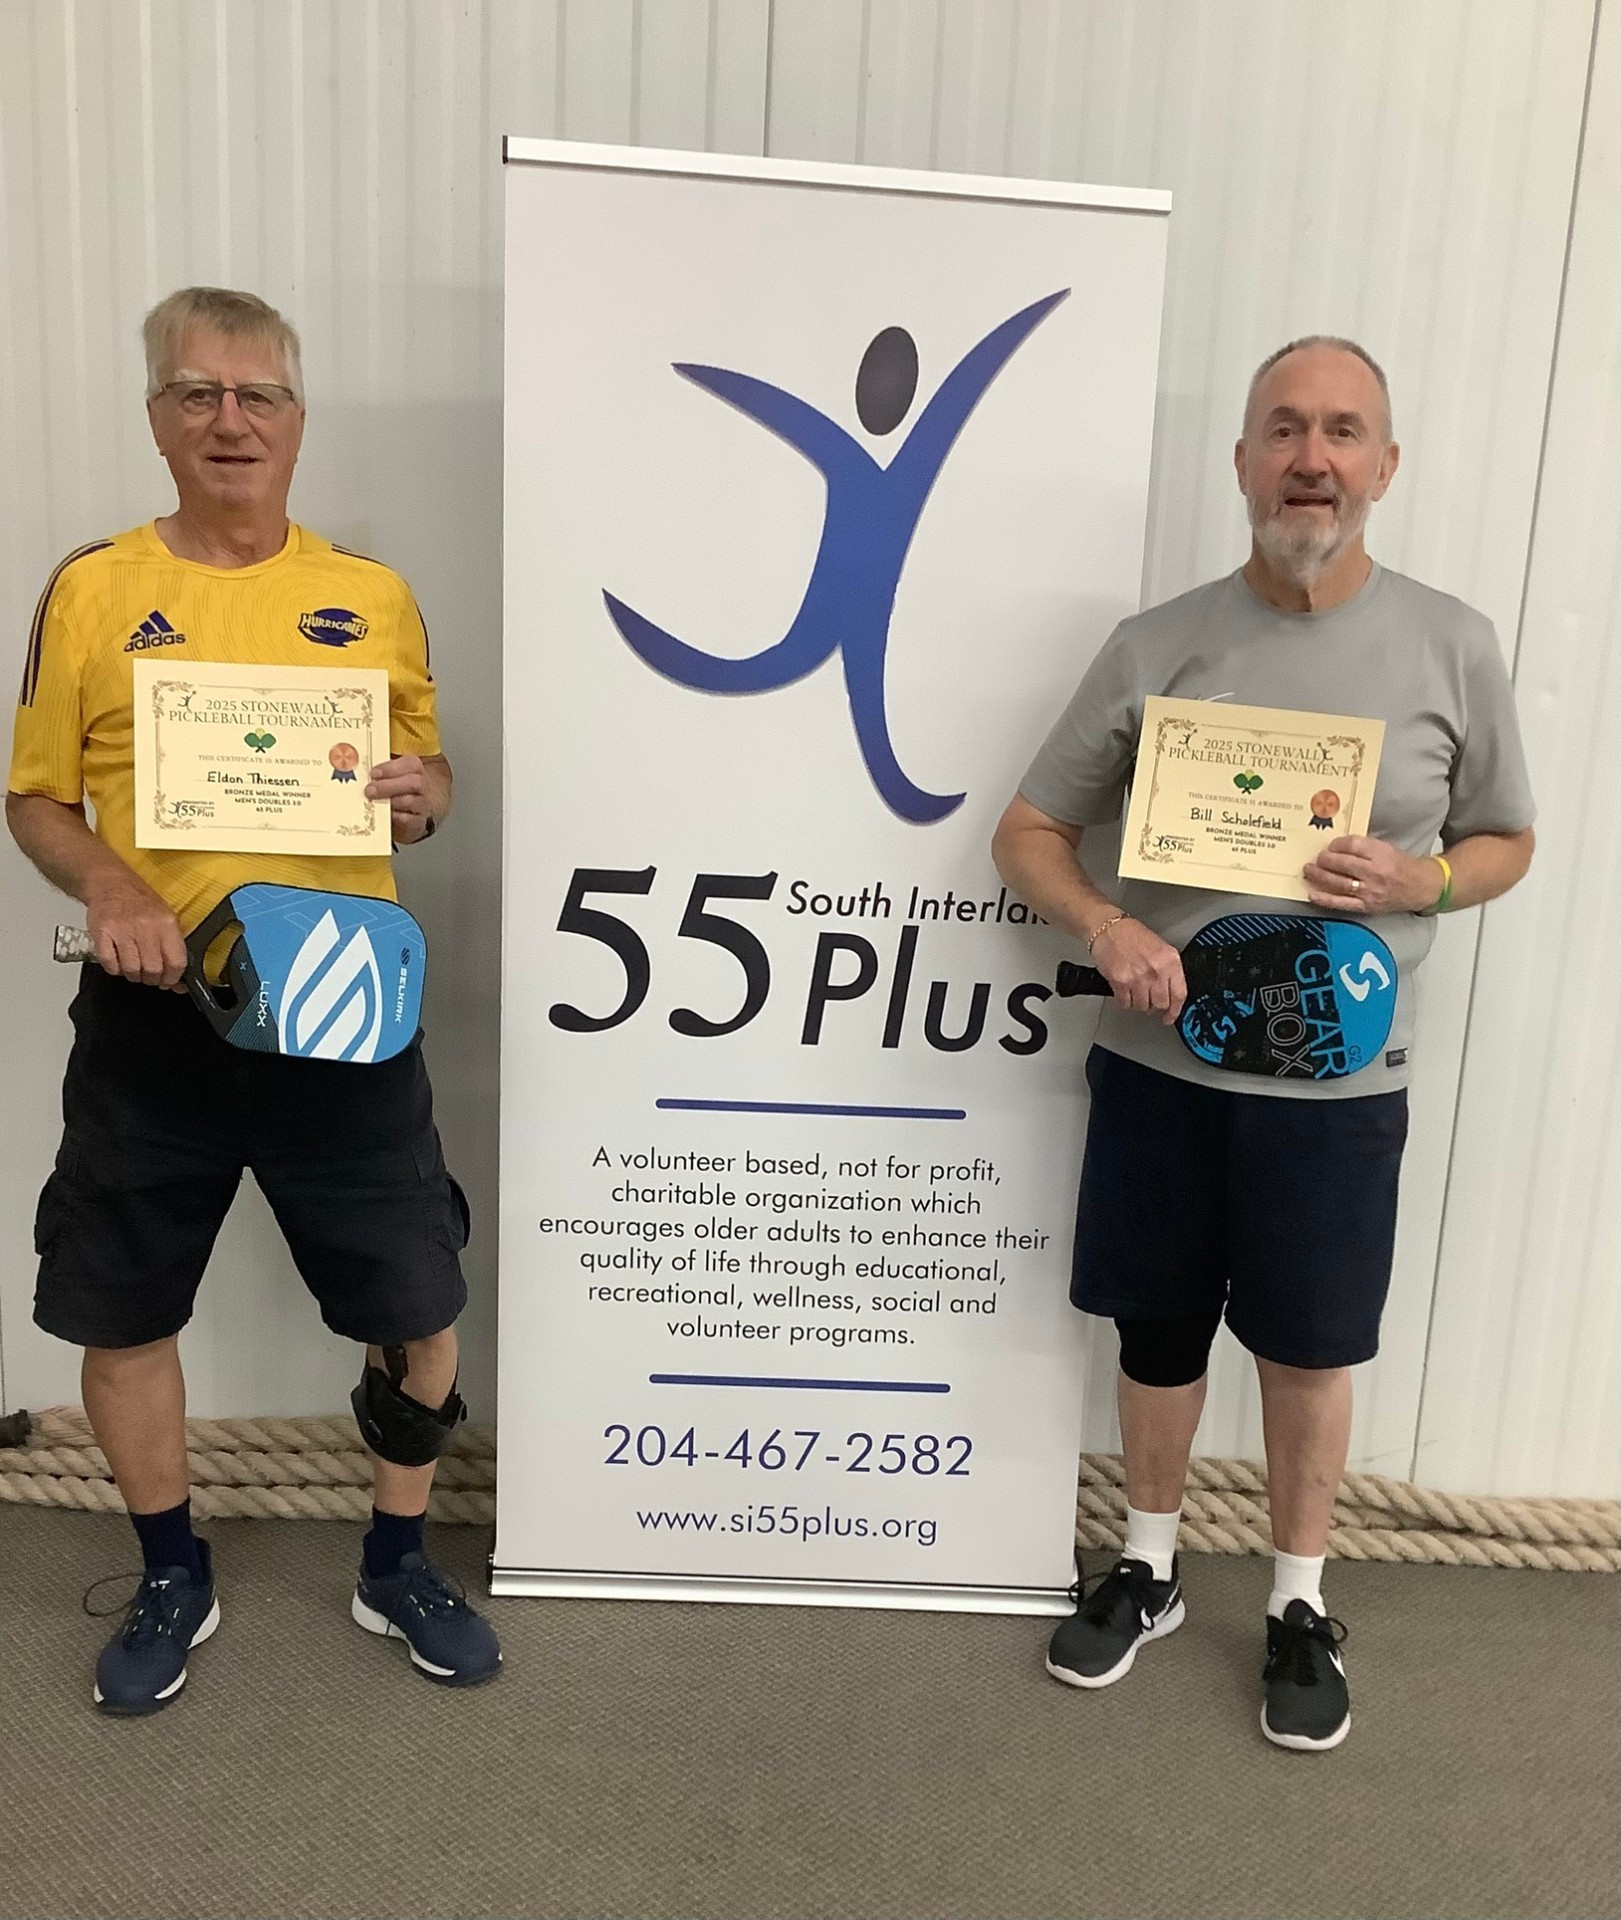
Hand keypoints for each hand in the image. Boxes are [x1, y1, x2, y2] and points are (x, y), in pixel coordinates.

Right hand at [84, 871, 187, 989]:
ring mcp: (122, 929)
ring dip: (132, 975)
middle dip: (151, 979)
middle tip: (148, 976)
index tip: (169, 982)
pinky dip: (114, 969)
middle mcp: (146, 926)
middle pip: (153, 969)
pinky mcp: (102, 932)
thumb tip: (179, 980)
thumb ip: (173, 947)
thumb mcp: (166, 917)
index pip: (176, 962)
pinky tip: (117, 961)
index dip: (172, 978)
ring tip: (132, 967)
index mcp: (166, 923)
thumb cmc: (139, 902)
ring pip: (131, 969)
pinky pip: (109, 963)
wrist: (110, 883)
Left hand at [367, 755, 432, 843]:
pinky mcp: (418, 822)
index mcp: (415, 770)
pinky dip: (394, 817)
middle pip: (414, 782)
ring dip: (390, 801)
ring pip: (411, 801)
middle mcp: (422, 786)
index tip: (373, 773)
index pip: (411, 764)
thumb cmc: (394, 792)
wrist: (407, 816)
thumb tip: (355, 765)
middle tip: (369, 790)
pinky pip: (408, 820)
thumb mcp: (388, 777)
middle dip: (389, 786)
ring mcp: (422, 805)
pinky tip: (383, 814)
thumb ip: (378, 772)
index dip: (391, 768)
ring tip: (373, 802)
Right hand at [1090, 917, 1186, 1024]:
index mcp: (1170, 960)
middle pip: (1161, 1004)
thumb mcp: (1160, 948)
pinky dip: (1125, 1001)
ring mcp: (1138, 978)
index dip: (1175, 1011)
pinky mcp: (1120, 982)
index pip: (1179, 994)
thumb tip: (1171, 992)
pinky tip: (1124, 992)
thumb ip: (1168, 970)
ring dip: (1139, 1004)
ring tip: (1135, 993)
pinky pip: (1126, 1003)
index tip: (1170, 1016)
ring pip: (1142, 1007)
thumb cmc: (1131, 935)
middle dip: (1155, 1007)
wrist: (1108, 928)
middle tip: (1150, 1004)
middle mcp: (1156, 970)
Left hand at [1303, 836, 1441, 914]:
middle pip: (1343, 863)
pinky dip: (1325, 899)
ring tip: (1309, 871)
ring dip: (1320, 876)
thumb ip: (1364, 848)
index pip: (1353, 845)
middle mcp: (1375, 872)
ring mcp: (1370, 890)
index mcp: (1381, 853)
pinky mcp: (1367, 906)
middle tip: (1317, 858)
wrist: (1423, 887)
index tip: (1331, 845)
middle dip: (1325, 859)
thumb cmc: (1403, 866)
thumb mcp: (1387, 848)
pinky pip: (1342, 903)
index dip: (1337, 844)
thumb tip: (1338, 847)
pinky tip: (1313, 894)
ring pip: (1339, 882)